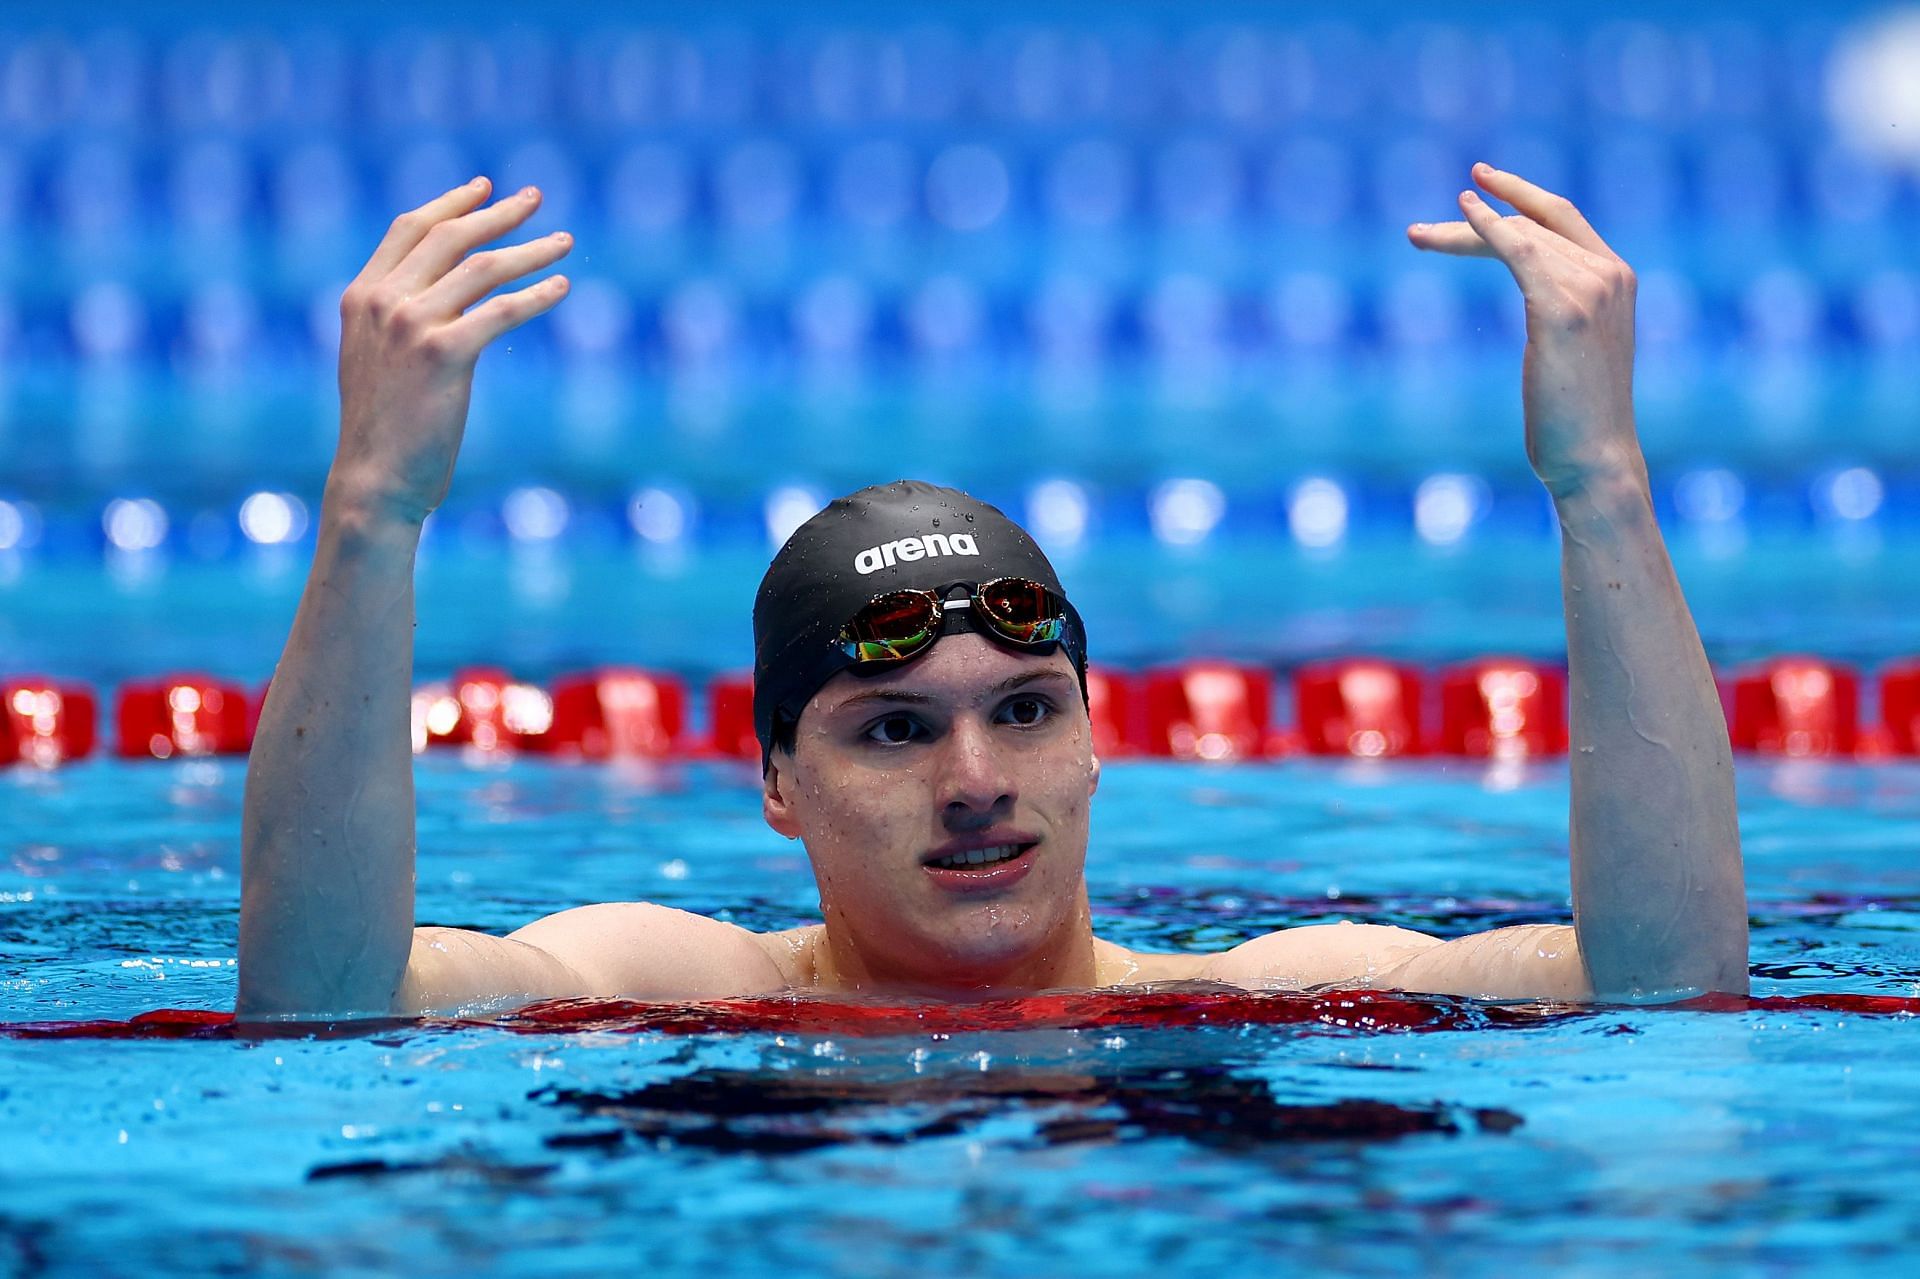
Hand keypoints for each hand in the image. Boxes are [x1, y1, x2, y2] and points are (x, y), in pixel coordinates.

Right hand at [330, 178, 571, 523]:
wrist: (374, 479)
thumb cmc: (384, 430)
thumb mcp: (376, 361)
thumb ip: (395, 322)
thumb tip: (441, 298)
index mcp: (361, 297)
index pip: (409, 230)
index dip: (451, 205)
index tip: (484, 188)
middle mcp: (382, 302)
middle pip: (450, 238)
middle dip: (498, 214)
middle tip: (536, 199)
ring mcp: (410, 324)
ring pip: (483, 269)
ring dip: (530, 250)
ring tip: (564, 242)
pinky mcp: (443, 353)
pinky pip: (503, 310)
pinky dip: (538, 295)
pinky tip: (563, 288)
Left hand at [1409, 164, 1645, 498]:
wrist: (1596, 459)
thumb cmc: (1576, 418)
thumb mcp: (1572, 353)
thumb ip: (1563, 313)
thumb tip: (1538, 307)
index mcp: (1617, 279)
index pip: (1560, 220)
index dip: (1519, 196)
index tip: (1476, 184)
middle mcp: (1611, 273)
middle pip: (1533, 225)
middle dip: (1474, 222)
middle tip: (1418, 231)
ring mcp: (1592, 288)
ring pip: (1519, 237)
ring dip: (1462, 233)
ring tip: (1415, 236)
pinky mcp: (1565, 309)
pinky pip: (1520, 251)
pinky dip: (1489, 228)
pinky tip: (1462, 215)